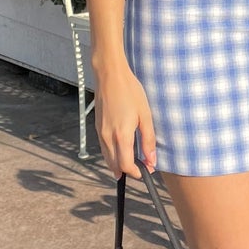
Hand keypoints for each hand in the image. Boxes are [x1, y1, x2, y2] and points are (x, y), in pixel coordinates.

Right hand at [93, 61, 156, 175]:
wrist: (110, 76)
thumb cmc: (129, 92)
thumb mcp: (145, 115)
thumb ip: (148, 139)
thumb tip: (151, 159)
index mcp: (121, 135)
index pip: (126, 165)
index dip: (136, 172)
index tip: (146, 172)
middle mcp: (107, 137)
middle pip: (114, 165)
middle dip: (126, 171)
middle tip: (140, 169)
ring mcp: (100, 132)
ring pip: (107, 157)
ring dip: (117, 164)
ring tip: (130, 164)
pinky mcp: (97, 127)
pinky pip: (103, 147)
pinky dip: (111, 154)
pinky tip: (119, 150)